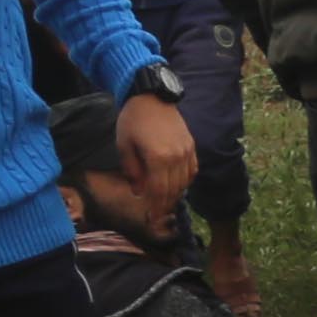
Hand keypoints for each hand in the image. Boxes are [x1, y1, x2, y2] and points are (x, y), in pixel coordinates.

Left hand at [116, 82, 197, 218]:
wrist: (151, 96)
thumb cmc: (133, 120)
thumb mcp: (124, 146)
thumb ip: (132, 172)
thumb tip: (139, 192)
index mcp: (158, 158)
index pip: (159, 192)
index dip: (155, 208)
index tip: (152, 219)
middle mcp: (176, 157)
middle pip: (173, 190)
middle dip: (165, 205)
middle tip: (158, 216)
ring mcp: (187, 151)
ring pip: (185, 182)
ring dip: (175, 194)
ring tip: (165, 202)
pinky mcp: (191, 145)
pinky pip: (192, 170)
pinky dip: (185, 181)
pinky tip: (176, 185)